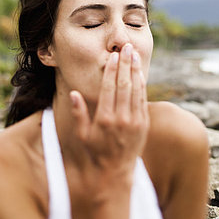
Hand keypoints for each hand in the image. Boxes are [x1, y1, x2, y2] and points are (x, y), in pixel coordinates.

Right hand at [69, 43, 148, 178]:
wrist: (115, 171)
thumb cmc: (95, 151)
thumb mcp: (82, 135)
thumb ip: (79, 113)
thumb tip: (74, 93)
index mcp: (104, 119)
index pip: (109, 88)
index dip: (111, 70)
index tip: (112, 56)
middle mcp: (121, 119)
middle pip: (124, 85)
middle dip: (125, 64)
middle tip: (125, 47)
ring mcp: (134, 122)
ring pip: (136, 90)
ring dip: (135, 70)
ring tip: (134, 54)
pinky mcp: (144, 125)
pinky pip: (143, 100)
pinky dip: (142, 85)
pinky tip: (140, 73)